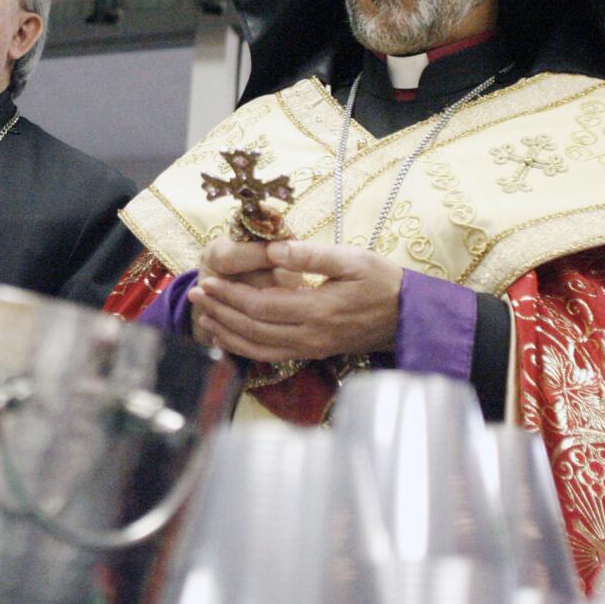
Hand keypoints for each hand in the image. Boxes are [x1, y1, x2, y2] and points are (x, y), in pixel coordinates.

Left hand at [189, 237, 402, 361]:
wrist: (410, 316)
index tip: (207, 281)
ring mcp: (311, 348)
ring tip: (203, 315)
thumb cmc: (383, 281)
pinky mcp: (313, 352)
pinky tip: (228, 337)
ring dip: (226, 331)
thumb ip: (312, 254)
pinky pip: (270, 355)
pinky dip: (244, 348)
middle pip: (253, 328)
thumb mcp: (353, 258)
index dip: (230, 296)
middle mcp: (311, 335)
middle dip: (219, 312)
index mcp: (318, 310)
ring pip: (258, 347)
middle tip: (194, 295)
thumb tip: (274, 248)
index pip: (261, 306)